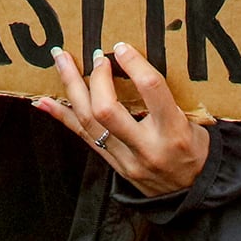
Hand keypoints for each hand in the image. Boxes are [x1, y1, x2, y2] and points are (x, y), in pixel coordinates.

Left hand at [34, 40, 210, 197]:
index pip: (151, 90)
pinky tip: (43, 102)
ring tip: (60, 62)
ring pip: (89, 122)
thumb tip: (141, 64)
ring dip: (71, 88)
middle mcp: (147, 147)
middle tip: (94, 55)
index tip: (121, 47)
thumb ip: (168, 98)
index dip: (134, 64)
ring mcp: (127, 160)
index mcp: (174, 131)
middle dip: (96, 78)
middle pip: (107, 110)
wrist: (193, 193)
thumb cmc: (197, 150)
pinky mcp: (114, 166)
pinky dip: (62, 117)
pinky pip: (84, 137)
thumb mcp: (194, 122)